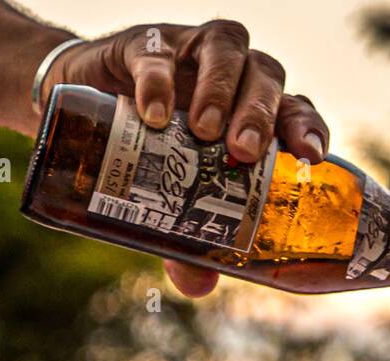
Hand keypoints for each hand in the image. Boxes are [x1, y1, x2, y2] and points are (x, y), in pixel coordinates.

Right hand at [47, 21, 330, 297]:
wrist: (79, 111)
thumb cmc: (147, 154)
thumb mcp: (169, 200)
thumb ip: (187, 240)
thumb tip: (197, 287)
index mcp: (254, 111)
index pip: (296, 111)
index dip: (307, 128)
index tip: (309, 157)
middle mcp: (234, 74)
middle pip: (267, 77)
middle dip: (260, 113)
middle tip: (243, 151)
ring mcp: (192, 52)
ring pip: (225, 49)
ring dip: (221, 89)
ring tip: (203, 130)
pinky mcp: (146, 43)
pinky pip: (158, 52)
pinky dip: (158, 79)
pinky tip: (151, 113)